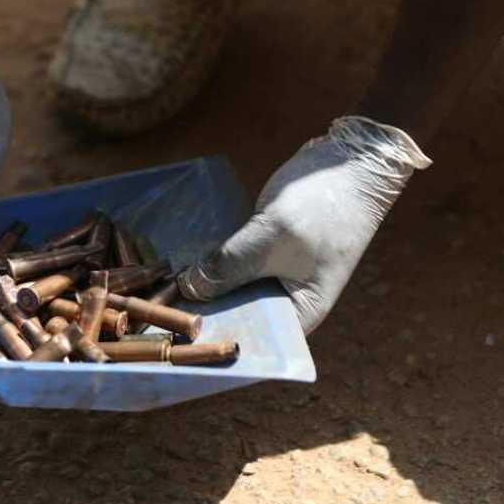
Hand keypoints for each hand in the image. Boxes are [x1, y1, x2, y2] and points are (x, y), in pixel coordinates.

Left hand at [178, 116, 430, 332]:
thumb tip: (187, 289)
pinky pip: (231, 266)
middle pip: (235, 317)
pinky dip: (209, 264)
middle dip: (198, 313)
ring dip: (199, 287)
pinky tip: (174, 263)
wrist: (351, 161)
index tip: (171, 338)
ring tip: (155, 292)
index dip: (211, 341)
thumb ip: (229, 265)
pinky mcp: (264, 253)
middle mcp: (286, 304)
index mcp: (299, 315)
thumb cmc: (321, 206)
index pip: (250, 342)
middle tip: (152, 313)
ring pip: (229, 291)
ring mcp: (275, 277)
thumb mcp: (270, 237)